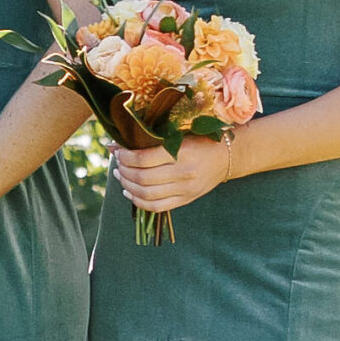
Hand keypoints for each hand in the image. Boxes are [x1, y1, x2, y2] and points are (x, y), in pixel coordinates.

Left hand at [113, 136, 232, 213]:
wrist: (227, 156)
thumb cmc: (199, 140)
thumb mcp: (178, 133)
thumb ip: (149, 139)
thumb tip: (112, 144)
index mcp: (182, 152)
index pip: (144, 159)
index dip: (125, 156)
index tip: (118, 151)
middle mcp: (184, 173)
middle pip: (143, 178)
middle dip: (123, 171)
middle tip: (117, 164)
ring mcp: (186, 189)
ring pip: (147, 194)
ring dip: (127, 186)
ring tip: (120, 176)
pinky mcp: (187, 200)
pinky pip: (157, 207)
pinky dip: (138, 201)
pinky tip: (129, 192)